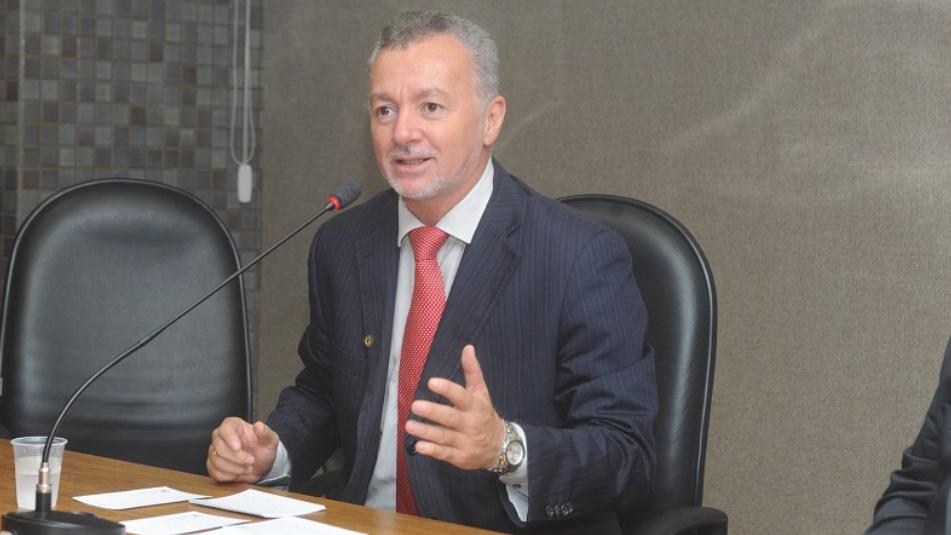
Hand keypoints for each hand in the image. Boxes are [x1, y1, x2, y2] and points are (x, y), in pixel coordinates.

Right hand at [207, 417, 278, 482]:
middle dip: (235, 457)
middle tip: (251, 461)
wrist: (261, 464)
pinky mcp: (213, 466)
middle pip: (218, 446)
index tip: (238, 448)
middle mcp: (221, 437)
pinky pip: (214, 472)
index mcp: (234, 426)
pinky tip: (238, 474)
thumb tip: (259, 426)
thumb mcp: (270, 440)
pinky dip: (228, 476)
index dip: (229, 438)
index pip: (225, 428)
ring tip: (247, 468)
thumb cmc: (263, 448)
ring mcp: (215, 452)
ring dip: (233, 468)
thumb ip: (266, 432)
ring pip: (216, 460)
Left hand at [406, 345, 504, 470]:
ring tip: (409, 425)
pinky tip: (418, 446)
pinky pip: (444, 453)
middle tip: (415, 405)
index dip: (447, 389)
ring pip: (444, 436)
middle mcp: (470, 423)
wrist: (500, 446)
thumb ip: (472, 371)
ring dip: (426, 431)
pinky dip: (432, 450)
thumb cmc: (484, 414)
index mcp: (475, 405)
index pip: (461, 396)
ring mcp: (465, 441)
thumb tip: (467, 348)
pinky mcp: (460, 456)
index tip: (431, 382)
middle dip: (433, 412)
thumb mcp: (481, 392)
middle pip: (450, 417)